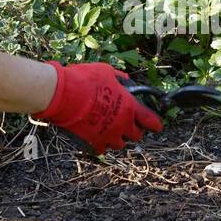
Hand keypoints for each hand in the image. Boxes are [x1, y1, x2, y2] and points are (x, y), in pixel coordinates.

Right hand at [35, 61, 162, 154]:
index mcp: (129, 107)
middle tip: (128, 124)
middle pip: (136, 135)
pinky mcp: (94, 143)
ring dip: (118, 137)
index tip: (157, 125)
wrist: (63, 95)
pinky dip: (101, 144)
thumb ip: (118, 78)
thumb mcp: (105, 72)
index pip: (150, 120)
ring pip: (120, 144)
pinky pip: (103, 149)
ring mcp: (108, 136)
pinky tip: (96, 136)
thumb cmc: (85, 80)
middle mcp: (122, 124)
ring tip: (110, 129)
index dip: (155, 124)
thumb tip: (124, 80)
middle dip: (134, 130)